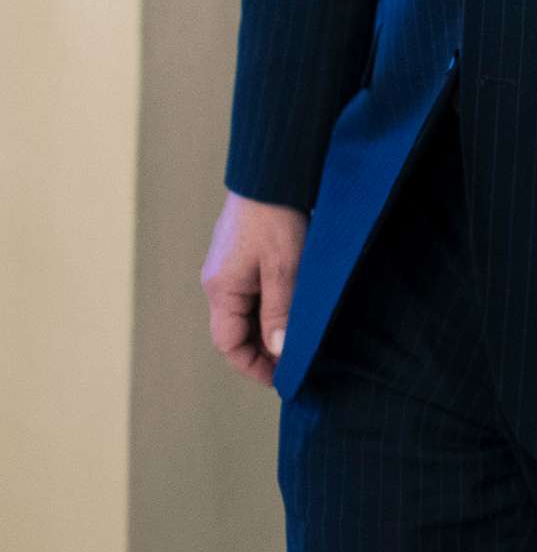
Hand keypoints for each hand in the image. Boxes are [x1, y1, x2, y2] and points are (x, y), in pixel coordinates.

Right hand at [201, 191, 307, 384]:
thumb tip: (278, 352)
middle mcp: (219, 282)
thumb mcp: (284, 269)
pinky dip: (272, 307)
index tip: (282, 378)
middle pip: (237, 331)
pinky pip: (255, 292)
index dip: (253, 365)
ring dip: (270, 328)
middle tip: (297, 363)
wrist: (273, 174)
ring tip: (301, 341)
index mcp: (221, 290)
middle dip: (263, 351)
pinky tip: (296, 310)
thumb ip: (280, 311)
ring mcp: (231, 268)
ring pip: (248, 312)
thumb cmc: (276, 219)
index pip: (229, 344)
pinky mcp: (245, 255)